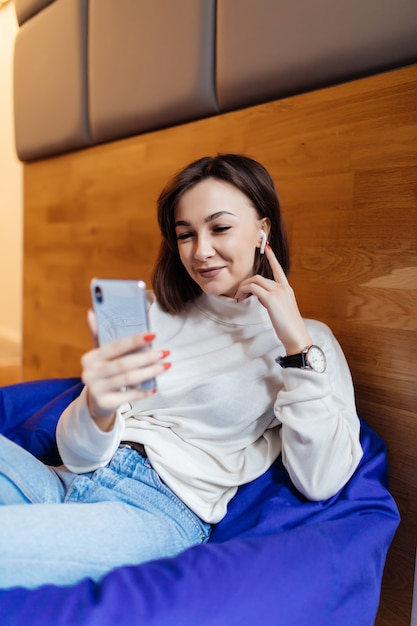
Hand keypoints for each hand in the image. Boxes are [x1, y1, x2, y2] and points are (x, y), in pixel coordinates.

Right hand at [81, 310, 169, 428]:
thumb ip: (98, 334)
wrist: (95, 401)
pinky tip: (155, 387)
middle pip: (124, 364)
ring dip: (150, 372)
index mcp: (89, 357)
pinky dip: (143, 391)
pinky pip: (129, 396)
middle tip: (165, 352)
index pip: (114, 346)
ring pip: (128, 379)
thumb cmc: (102, 372)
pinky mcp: (105, 404)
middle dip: (147, 357)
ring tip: (165, 366)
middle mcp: (90, 374)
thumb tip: (92, 312)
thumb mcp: (99, 354)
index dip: (134, 340)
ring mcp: (97, 390)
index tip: (153, 335)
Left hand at [234, 245, 311, 354]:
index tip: (267, 248)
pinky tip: (240, 298)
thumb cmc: (289, 327)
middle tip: (238, 295)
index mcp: (287, 289)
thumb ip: (273, 300)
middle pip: (259, 277)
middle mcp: (283, 288)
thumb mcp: (282, 309)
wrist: (296, 336)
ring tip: (238, 298)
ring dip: (243, 288)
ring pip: (255, 281)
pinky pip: (253, 288)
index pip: (278, 269)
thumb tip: (262, 297)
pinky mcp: (271, 299)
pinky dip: (244, 291)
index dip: (272, 258)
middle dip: (246, 283)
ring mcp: (278, 292)